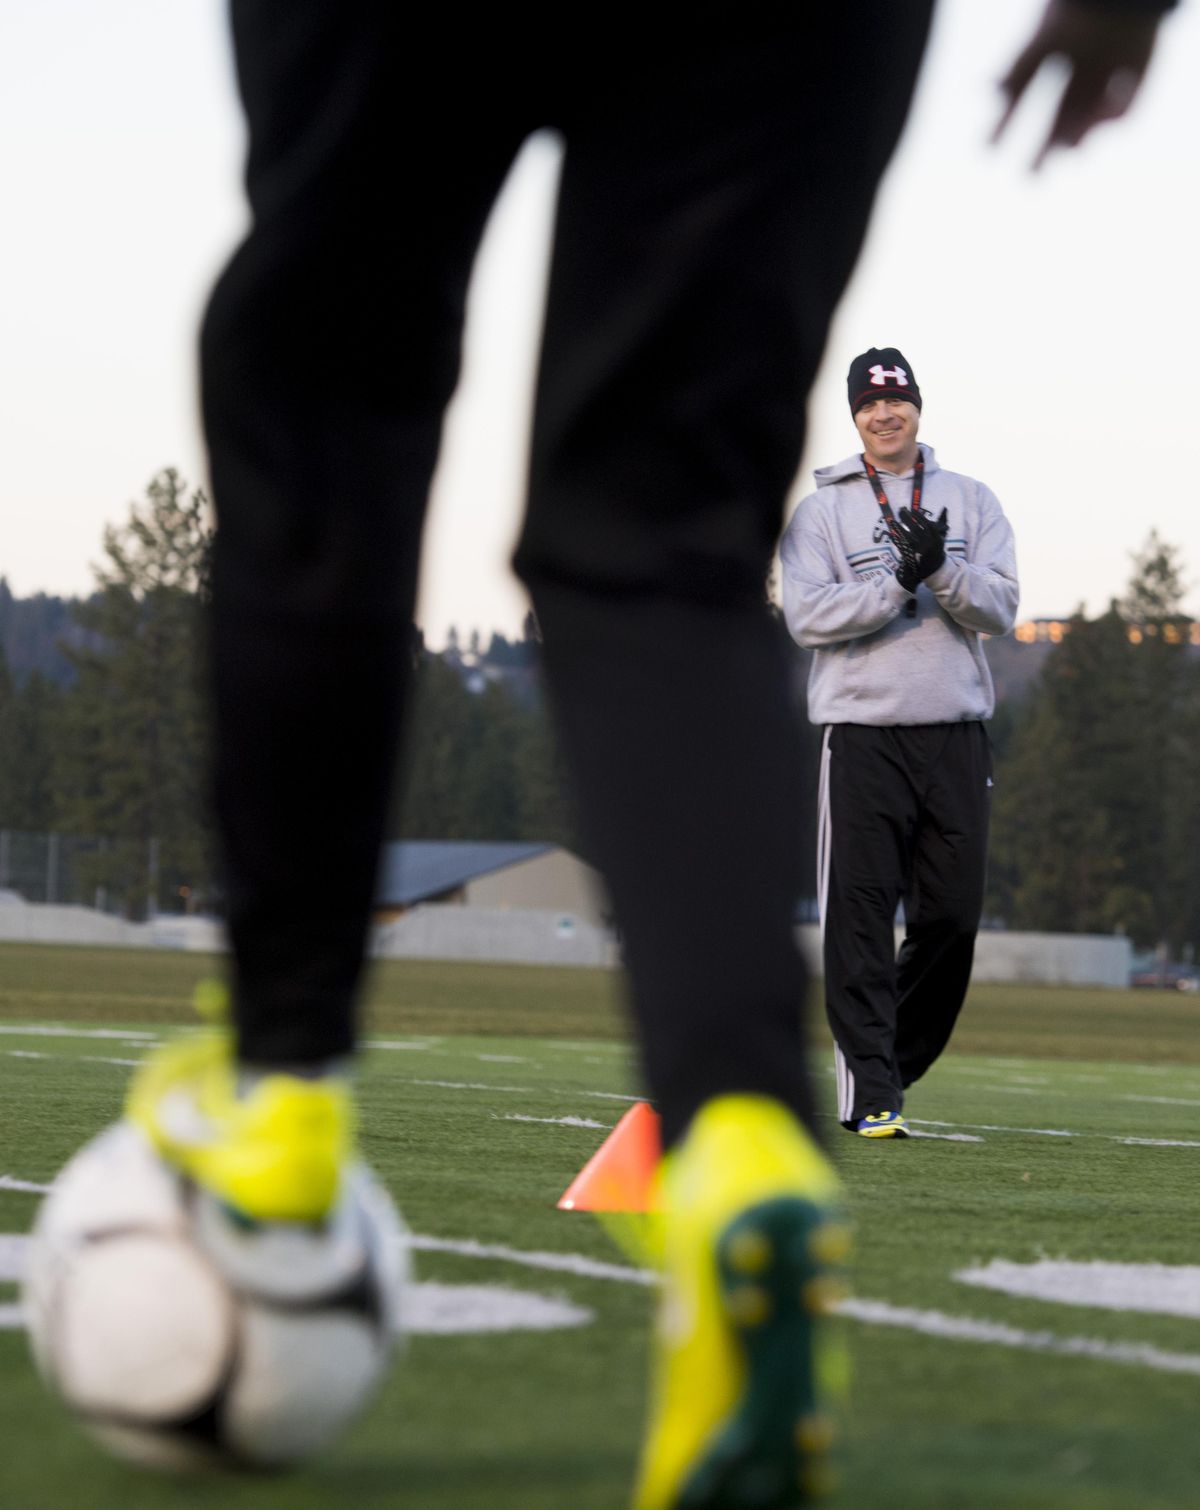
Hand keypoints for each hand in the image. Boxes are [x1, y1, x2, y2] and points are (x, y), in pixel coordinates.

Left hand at [894, 506, 947, 589]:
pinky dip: (897, 541)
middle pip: (916, 529)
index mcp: (937, 539)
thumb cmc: (937, 549)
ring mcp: (920, 552)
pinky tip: (891, 534)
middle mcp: (929, 545)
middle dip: (907, 519)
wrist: (935, 569)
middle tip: (901, 510)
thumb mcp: (942, 537)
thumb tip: (945, 508)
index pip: (928, 525)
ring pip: (908, 538)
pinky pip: (903, 548)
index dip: (920, 517)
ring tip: (892, 521)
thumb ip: (942, 523)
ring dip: (899, 529)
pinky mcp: (912, 558)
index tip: (913, 510)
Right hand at [994, 1, 1164, 169]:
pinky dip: (1113, 113)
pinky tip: (1111, 90)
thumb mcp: (1043, 39)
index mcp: (1053, 54)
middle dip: (1042, 152)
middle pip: (1057, 121)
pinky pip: (1125, 114)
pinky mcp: (1137, 80)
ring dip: (1075, 140)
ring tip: (1069, 149)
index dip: (1003, 127)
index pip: (1023, 99)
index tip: (987, 152)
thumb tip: (989, 92)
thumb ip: (1017, 67)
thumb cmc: (1080, 8)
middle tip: (1030, 181)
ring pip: (1088, 123)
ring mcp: (1108, 76)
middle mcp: (1080, 70)